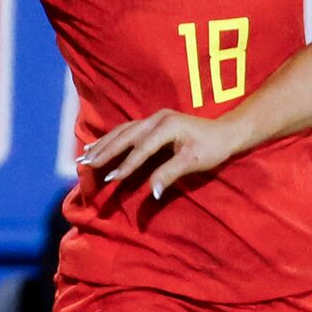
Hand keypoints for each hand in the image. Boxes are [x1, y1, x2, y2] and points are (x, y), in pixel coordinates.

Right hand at [81, 109, 244, 201]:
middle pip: (126, 135)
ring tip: (84, 158)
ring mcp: (154, 119)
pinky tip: (98, 147)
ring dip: (103, 144)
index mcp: (168, 126)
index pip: (142, 147)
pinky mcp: (153, 123)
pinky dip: (111, 139)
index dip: (126, 163)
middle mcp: (157, 118)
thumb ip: (171, 173)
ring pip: (123, 131)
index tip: (111, 178)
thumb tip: (153, 192)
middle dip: (105, 151)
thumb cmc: (213, 148)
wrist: (226, 132)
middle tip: (85, 166)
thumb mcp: (194, 162)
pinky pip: (126, 131)